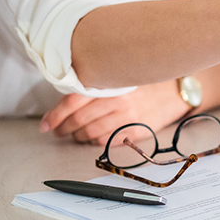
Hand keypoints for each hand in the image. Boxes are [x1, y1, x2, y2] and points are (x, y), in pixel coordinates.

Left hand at [40, 81, 189, 145]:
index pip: (73, 102)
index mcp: (110, 84)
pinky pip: (106, 142)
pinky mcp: (135, 132)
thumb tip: (65, 103)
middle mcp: (118, 101)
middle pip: (79, 120)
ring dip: (77, 137)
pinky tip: (92, 137)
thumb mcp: (119, 77)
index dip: (55, 116)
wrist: (174, 92)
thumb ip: (95, 86)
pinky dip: (94, 141)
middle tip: (57, 131)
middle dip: (63, 129)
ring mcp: (127, 118)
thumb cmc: (143, 83)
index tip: (45, 125)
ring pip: (90, 133)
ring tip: (74, 134)